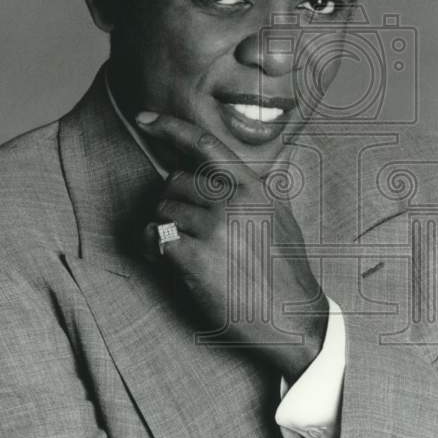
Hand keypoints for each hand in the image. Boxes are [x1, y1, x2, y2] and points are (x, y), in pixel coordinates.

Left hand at [136, 112, 327, 381]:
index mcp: (254, 187)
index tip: (144, 119)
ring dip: (163, 229)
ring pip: (163, 210)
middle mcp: (234, 201)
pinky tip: (168, 263)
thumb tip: (233, 174)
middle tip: (185, 230)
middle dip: (172, 205)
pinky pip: (156, 239)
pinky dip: (154, 249)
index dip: (170, 128)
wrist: (294, 319)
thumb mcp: (281, 218)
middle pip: (175, 182)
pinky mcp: (197, 259)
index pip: (206, 144)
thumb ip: (256, 191)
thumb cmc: (285, 271)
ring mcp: (216, 229)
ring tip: (182, 251)